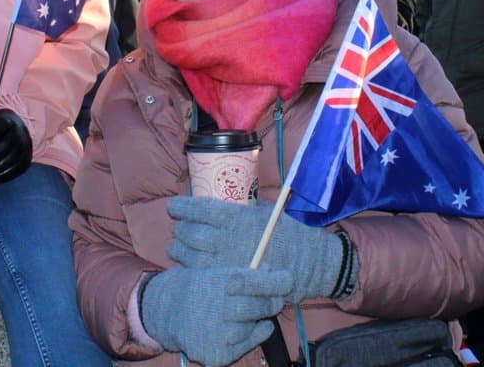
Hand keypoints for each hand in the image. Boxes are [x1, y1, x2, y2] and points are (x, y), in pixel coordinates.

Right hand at [140, 266, 291, 365]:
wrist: (168, 313)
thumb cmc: (200, 289)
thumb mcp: (217, 274)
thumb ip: (245, 273)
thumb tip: (271, 269)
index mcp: (217, 283)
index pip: (255, 281)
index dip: (276, 281)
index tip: (287, 279)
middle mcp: (216, 308)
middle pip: (259, 306)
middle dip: (271, 301)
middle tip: (275, 299)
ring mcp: (215, 333)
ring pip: (251, 326)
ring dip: (255, 319)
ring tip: (243, 312)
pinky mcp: (217, 353)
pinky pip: (246, 344)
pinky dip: (252, 335)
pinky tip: (246, 326)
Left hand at [168, 196, 347, 301]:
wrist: (309, 263)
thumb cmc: (288, 232)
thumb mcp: (264, 210)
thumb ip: (239, 208)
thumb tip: (216, 201)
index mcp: (236, 217)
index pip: (198, 209)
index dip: (181, 208)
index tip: (174, 207)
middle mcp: (229, 240)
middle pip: (190, 233)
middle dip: (179, 230)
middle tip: (178, 228)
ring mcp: (228, 263)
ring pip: (190, 256)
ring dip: (179, 250)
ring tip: (177, 247)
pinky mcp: (231, 281)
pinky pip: (201, 275)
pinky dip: (189, 269)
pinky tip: (188, 264)